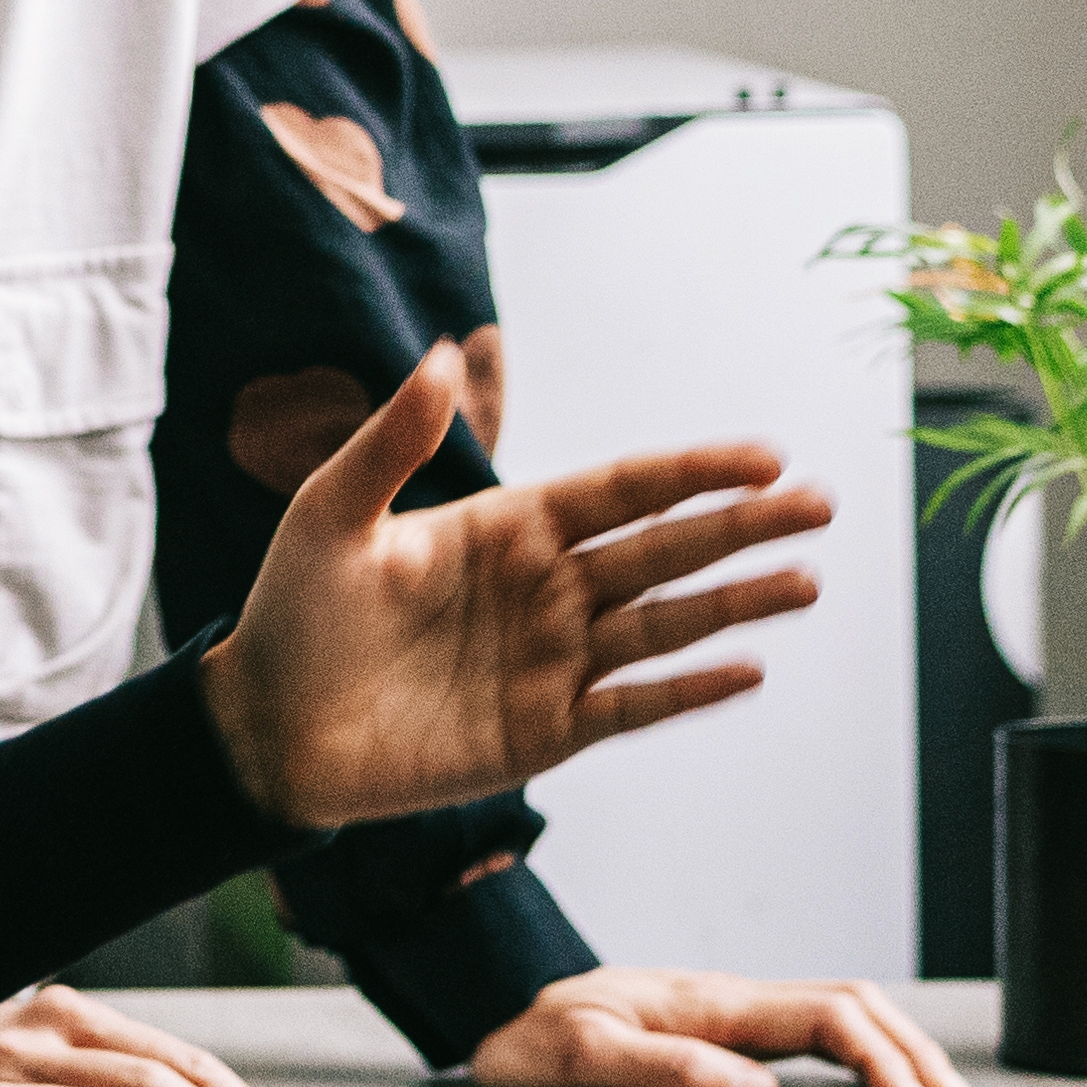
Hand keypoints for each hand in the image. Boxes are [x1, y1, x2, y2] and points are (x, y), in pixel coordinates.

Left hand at [188, 352, 826, 835]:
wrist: (265, 727)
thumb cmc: (293, 613)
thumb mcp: (332, 513)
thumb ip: (391, 441)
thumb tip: (436, 352)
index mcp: (508, 527)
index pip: (621, 490)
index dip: (692, 472)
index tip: (764, 455)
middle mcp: (546, 590)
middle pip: (664, 551)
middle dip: (743, 528)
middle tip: (821, 504)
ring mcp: (552, 663)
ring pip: (664, 626)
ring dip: (736, 605)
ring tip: (806, 582)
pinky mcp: (544, 734)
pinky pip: (632, 706)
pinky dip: (688, 690)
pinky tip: (747, 668)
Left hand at [464, 966, 972, 1086]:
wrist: (492, 1024)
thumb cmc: (529, 1045)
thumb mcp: (581, 1058)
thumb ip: (668, 1070)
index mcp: (709, 1004)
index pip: (826, 1018)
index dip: (882, 1061)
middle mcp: (729, 999)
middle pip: (852, 1004)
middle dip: (912, 1051)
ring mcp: (729, 1012)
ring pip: (840, 1009)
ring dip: (896, 1046)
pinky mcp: (722, 1030)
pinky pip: (810, 1029)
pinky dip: (861, 1051)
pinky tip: (876, 1083)